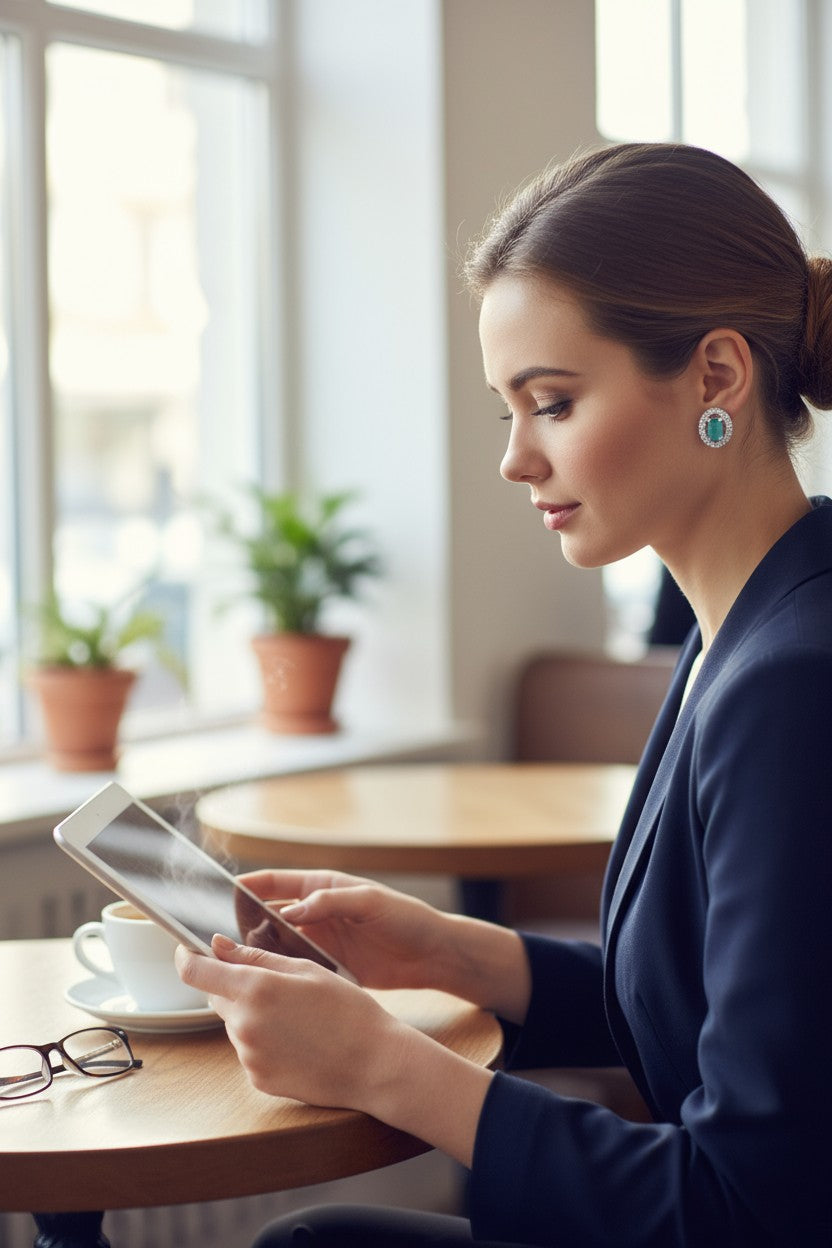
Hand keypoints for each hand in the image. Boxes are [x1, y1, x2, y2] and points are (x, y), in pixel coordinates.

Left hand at [175, 933, 494, 1165]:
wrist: (374, 1063)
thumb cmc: (348, 1010)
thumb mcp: (307, 970)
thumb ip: (257, 958)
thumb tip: (217, 946)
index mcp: (256, 989)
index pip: (196, 971)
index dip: (187, 957)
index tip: (188, 951)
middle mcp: (245, 1024)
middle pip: (216, 997)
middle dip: (233, 985)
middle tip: (274, 985)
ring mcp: (249, 1056)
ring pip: (234, 1023)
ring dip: (251, 1014)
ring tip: (296, 1017)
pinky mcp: (258, 1079)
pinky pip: (249, 1050)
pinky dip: (264, 1040)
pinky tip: (298, 1040)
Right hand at [237, 869, 453, 990]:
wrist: (433, 954)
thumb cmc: (406, 918)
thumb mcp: (370, 902)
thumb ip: (330, 902)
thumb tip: (291, 912)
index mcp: (323, 887)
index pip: (277, 882)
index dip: (250, 886)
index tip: (224, 892)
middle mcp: (316, 913)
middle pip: (271, 916)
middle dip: (247, 924)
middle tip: (223, 938)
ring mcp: (321, 941)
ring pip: (280, 945)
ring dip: (262, 952)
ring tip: (239, 962)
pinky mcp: (329, 967)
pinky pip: (297, 968)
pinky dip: (282, 973)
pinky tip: (268, 982)